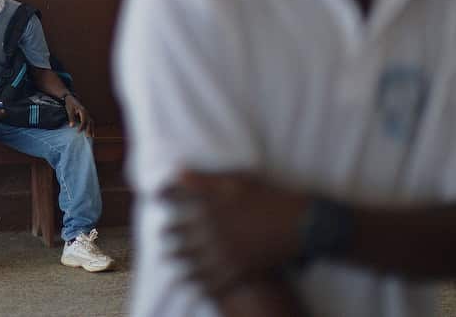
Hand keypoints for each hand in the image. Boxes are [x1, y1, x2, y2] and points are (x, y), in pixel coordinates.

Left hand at [64, 93, 93, 135]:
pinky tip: (93, 131)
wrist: (71, 98)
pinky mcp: (87, 114)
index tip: (78, 132)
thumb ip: (71, 118)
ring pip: (92, 121)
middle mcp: (87, 112)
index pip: (84, 120)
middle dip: (89, 129)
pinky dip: (93, 126)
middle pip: (90, 122)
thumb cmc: (70, 104)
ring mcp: (88, 113)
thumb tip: (71, 126)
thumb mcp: (69, 110)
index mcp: (83, 110)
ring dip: (92, 128)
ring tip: (92, 136)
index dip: (82, 127)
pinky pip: (92, 121)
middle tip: (87, 136)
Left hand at [162, 171, 309, 297]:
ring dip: (178, 259)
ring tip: (169, 260)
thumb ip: (204, 179)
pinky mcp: (238, 271)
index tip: (156, 200)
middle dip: (169, 234)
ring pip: (191, 260)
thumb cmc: (268, 196)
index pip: (175, 203)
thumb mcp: (236, 181)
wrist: (299, 224)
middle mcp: (211, 231)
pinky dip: (199, 283)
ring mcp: (224, 253)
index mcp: (209, 206)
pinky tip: (192, 283)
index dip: (163, 199)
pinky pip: (212, 281)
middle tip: (161, 235)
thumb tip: (177, 172)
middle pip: (179, 234)